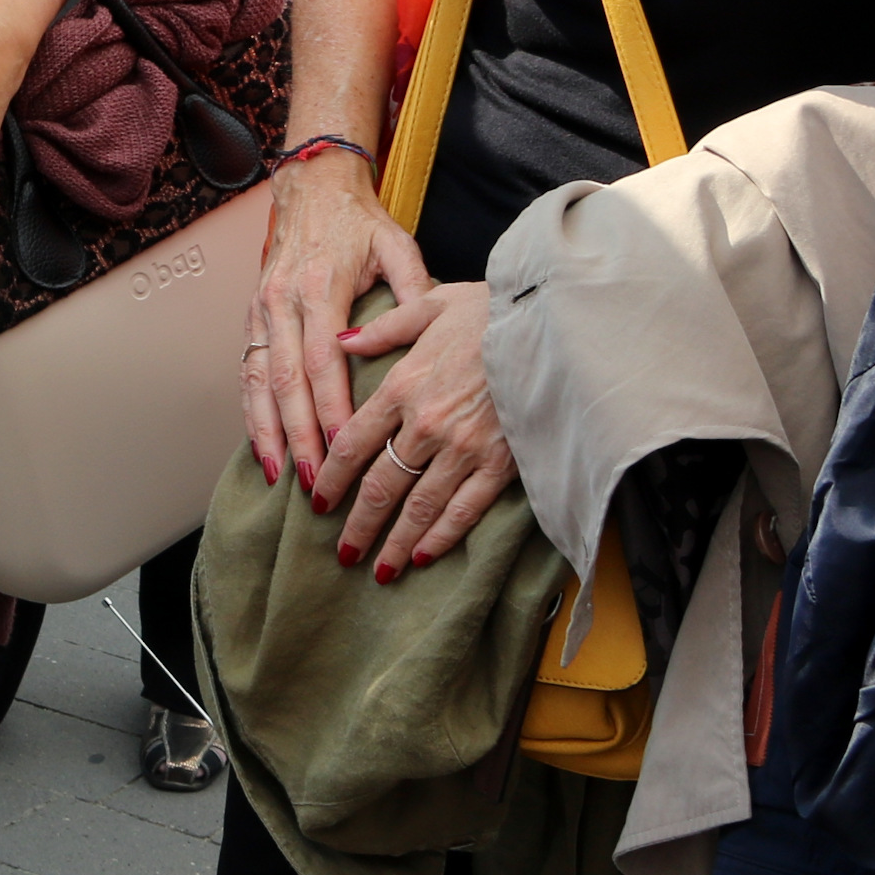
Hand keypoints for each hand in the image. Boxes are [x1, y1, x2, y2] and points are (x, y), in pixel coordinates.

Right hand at [240, 152, 432, 480]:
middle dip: (299, 434)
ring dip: (268, 431)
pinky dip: (252, 412)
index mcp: (320, 285)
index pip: (323, 359)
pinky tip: (262, 446)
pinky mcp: (251, 317)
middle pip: (286, 379)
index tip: (342, 447)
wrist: (312, 189)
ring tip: (281, 474)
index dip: (330, 406)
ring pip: (258, 381)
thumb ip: (414, 293)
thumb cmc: (360, 223)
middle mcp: (283, 300)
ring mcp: (262, 310)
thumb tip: (430, 342)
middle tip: (314, 480)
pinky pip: (246, 372)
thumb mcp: (398, 247)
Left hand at [310, 279, 518, 579]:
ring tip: (378, 570)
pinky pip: (465, 510)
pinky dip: (442, 537)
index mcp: (403, 385)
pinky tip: (423, 556)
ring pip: (418, 507)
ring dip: (395, 542)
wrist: (555, 324)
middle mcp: (426, 424)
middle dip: (358, 524)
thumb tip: (341, 341)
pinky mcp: (502, 463)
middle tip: (343, 553)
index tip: (318, 502)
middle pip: (380, 486)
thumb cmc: (493, 309)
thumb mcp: (430, 305)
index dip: (332, 478)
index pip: (353, 444)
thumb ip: (383, 329)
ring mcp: (464, 448)